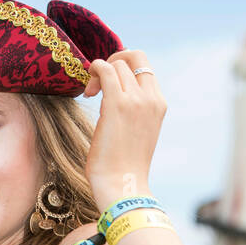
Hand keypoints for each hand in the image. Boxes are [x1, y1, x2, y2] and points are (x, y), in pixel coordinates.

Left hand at [83, 49, 165, 207]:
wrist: (123, 186)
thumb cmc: (124, 167)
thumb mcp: (137, 134)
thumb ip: (133, 113)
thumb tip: (113, 99)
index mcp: (159, 104)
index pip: (145, 67)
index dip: (125, 66)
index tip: (109, 84)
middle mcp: (151, 98)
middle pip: (133, 57)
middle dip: (113, 62)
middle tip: (98, 84)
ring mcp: (136, 100)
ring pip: (117, 63)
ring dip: (98, 71)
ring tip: (90, 93)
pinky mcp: (117, 104)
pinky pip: (104, 69)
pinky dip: (93, 70)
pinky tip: (87, 91)